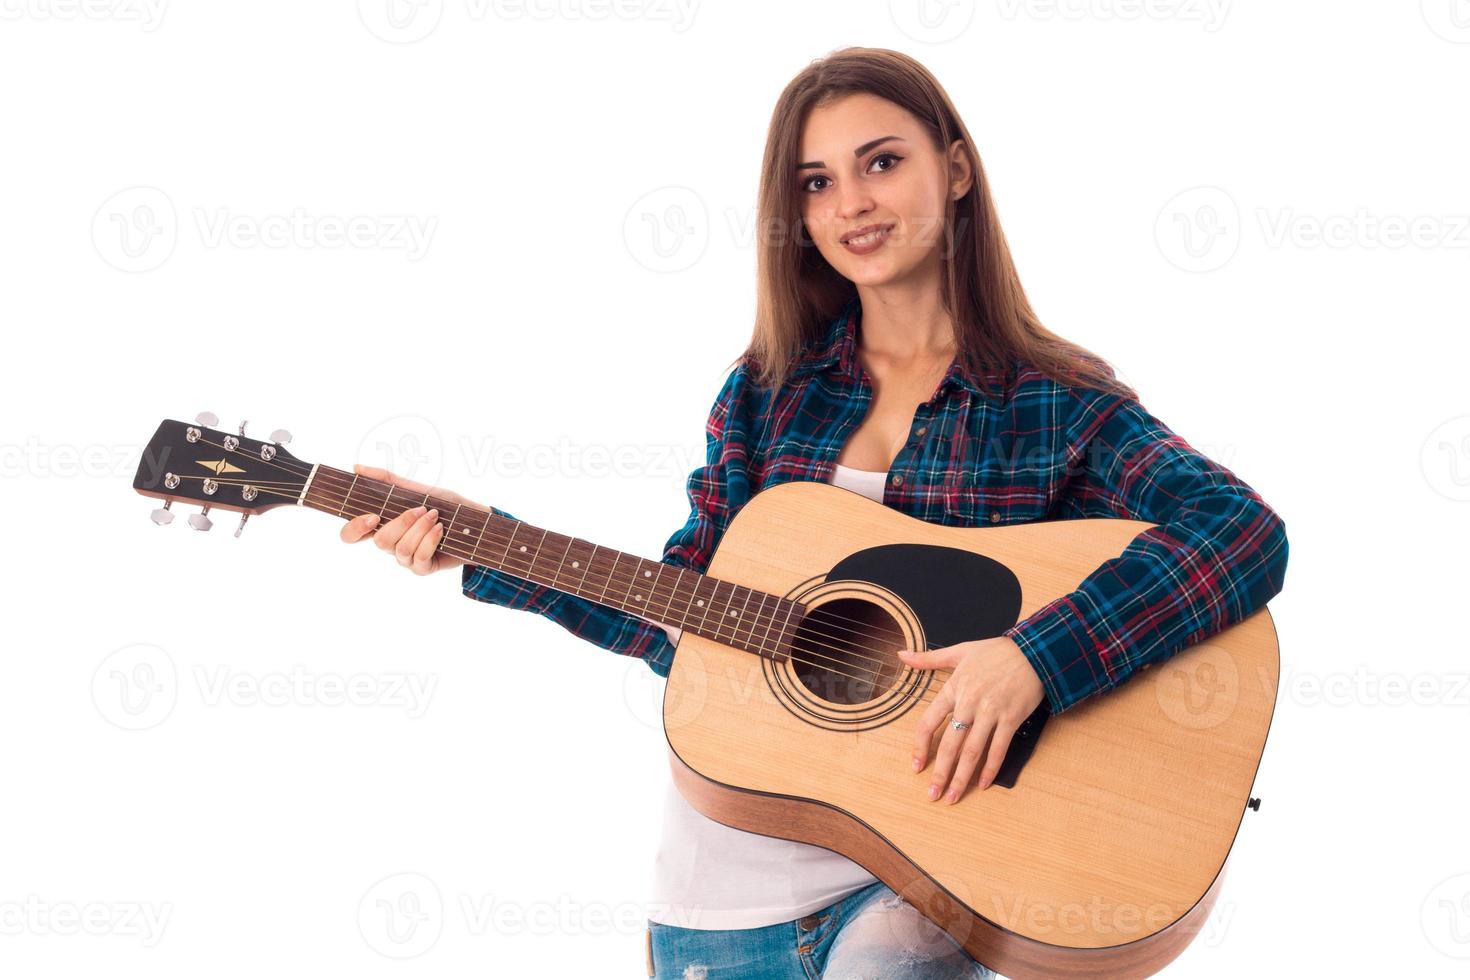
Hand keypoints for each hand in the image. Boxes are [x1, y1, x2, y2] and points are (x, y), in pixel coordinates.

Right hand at [337, 464, 485, 575]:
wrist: (477, 523)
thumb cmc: (446, 506)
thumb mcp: (418, 489)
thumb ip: (388, 480)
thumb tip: (356, 468)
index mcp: (383, 525)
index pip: (352, 534)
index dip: (354, 529)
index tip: (372, 516)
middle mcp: (391, 544)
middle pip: (380, 541)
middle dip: (402, 523)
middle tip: (421, 509)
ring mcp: (406, 559)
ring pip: (401, 549)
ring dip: (420, 529)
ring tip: (435, 516)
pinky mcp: (423, 568)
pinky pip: (419, 558)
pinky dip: (431, 540)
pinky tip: (440, 529)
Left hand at [897, 636, 1045, 804]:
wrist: (1033, 650)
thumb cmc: (996, 652)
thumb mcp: (960, 651)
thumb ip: (929, 659)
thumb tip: (901, 655)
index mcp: (954, 688)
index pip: (928, 723)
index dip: (920, 747)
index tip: (916, 766)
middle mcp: (969, 703)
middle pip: (950, 745)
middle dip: (940, 773)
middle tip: (932, 795)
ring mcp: (991, 713)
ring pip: (972, 752)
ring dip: (961, 778)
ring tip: (953, 797)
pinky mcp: (1012, 719)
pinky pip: (999, 749)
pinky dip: (991, 769)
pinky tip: (984, 784)